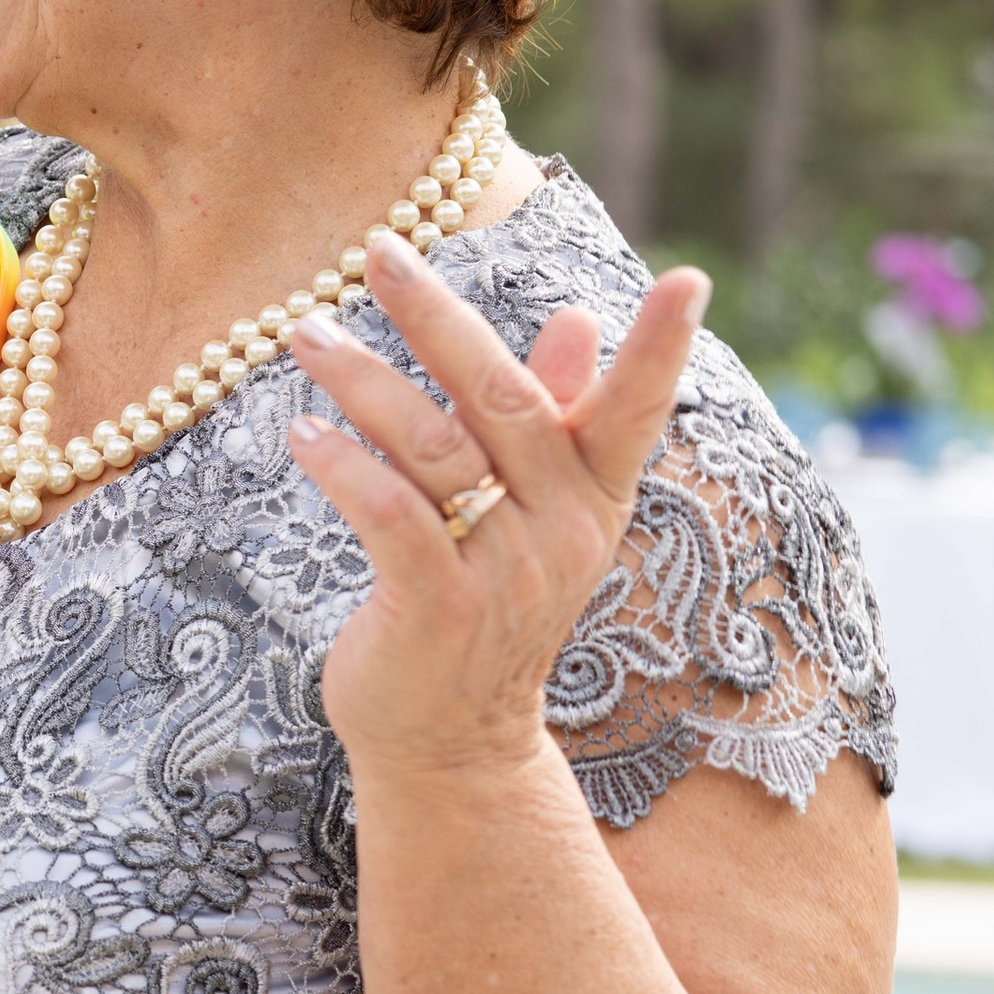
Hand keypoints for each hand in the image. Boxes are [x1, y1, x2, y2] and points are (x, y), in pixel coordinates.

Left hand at [282, 225, 708, 778]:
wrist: (452, 743)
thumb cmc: (482, 606)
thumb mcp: (530, 515)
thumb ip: (554, 417)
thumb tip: (580, 319)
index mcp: (592, 498)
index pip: (636, 411)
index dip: (661, 350)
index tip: (690, 279)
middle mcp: (560, 529)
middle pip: (502, 397)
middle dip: (437, 316)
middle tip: (378, 250)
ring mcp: (502, 571)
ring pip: (430, 445)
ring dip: (360, 379)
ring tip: (304, 332)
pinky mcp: (438, 608)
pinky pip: (388, 514)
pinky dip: (342, 466)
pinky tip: (303, 434)